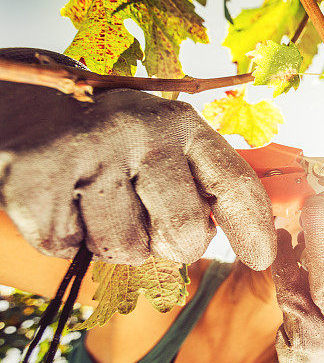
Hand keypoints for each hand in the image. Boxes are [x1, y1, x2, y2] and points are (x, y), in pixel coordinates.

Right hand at [0, 49, 275, 268]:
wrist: (22, 104)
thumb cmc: (107, 138)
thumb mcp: (162, 142)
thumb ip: (200, 181)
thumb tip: (234, 236)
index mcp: (181, 124)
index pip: (234, 185)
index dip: (253, 229)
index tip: (260, 258)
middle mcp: (141, 132)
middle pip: (184, 234)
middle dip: (170, 244)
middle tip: (146, 218)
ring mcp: (89, 152)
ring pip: (126, 250)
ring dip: (111, 240)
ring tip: (94, 199)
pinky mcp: (35, 177)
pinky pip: (68, 248)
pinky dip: (64, 236)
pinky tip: (59, 199)